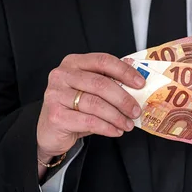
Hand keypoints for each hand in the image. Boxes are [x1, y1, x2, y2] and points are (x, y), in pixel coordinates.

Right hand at [36, 53, 144, 172]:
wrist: (50, 130)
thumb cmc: (74, 107)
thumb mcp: (90, 91)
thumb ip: (109, 82)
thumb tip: (138, 82)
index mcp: (74, 62)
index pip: (103, 61)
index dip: (124, 71)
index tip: (140, 84)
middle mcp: (62, 75)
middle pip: (101, 84)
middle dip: (123, 99)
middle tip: (136, 111)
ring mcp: (56, 94)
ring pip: (95, 104)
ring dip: (117, 116)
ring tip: (128, 124)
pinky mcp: (56, 115)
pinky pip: (89, 121)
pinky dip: (107, 127)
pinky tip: (116, 131)